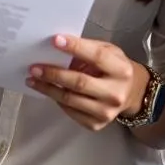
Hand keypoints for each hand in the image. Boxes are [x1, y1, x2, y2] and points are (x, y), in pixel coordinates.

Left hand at [26, 35, 149, 131]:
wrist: (132, 93)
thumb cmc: (115, 67)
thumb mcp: (108, 51)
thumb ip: (88, 49)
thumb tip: (58, 46)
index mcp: (121, 70)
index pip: (96, 57)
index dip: (75, 47)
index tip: (55, 40)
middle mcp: (115, 93)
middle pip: (79, 83)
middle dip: (54, 74)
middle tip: (34, 67)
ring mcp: (106, 112)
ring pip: (70, 100)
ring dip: (48, 89)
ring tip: (32, 79)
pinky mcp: (96, 124)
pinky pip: (70, 111)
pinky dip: (56, 99)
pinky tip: (48, 90)